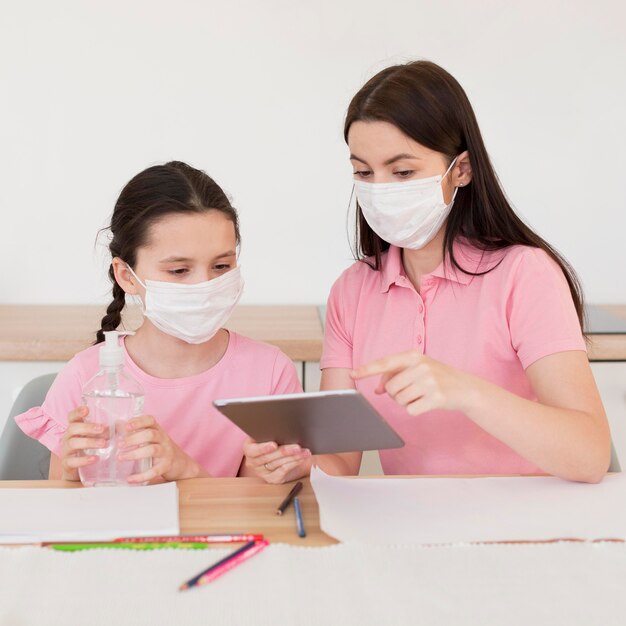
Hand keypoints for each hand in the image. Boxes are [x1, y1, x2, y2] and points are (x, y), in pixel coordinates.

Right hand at [60, 406, 107, 480]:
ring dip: (89, 442)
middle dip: (88, 427)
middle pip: (73, 428)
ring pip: (73, 443)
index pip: (72, 417)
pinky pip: (73, 461)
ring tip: (104, 444)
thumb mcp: (95, 437)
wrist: (78, 471)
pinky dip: (84, 459)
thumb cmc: (88, 449)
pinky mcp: (67, 463)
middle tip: (102, 429)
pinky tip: (95, 458)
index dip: (77, 412)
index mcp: (75, 428)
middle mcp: (68, 437)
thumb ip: (105, 431)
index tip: (87, 409)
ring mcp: (66, 450)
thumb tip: (121, 425)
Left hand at [118, 414, 196, 482]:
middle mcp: (163, 439)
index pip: (150, 421)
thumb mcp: (152, 438)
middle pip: (150, 435)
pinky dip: (142, 476)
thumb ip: (136, 433)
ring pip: (152, 450)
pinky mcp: (166, 466)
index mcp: (158, 430)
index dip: (138, 422)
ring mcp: (166, 452)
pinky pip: (154, 471)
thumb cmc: (160, 448)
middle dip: (133, 439)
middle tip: (119, 445)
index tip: (126, 426)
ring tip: (120, 457)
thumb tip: (114, 427)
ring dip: (135, 453)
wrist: (180, 463)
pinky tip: (131, 478)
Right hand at [242, 438, 310, 483]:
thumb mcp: (266, 435)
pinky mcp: (272, 478)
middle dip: (284, 451)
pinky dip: (294, 463)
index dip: (263, 448)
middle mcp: (253, 462)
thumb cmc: (271, 440)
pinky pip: (284, 470)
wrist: (276, 454)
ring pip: (278, 464)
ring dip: (293, 457)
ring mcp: (262, 472)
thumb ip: (270, 433)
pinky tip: (301, 458)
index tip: (274, 444)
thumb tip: (282, 428)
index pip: (253, 450)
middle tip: (297, 447)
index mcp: (249, 448)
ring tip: (304, 452)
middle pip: (269, 458)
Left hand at [351, 350, 473, 415]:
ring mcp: (430, 382)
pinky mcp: (437, 398)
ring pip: (400, 400)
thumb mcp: (416, 369)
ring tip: (421, 395)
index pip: (385, 362)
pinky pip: (411, 410)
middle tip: (410, 391)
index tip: (352, 374)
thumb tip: (378, 389)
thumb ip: (395, 375)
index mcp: (413, 355)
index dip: (367, 369)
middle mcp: (421, 366)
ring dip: (406, 402)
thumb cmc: (436, 377)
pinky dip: (416, 409)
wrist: (465, 388)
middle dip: (396, 394)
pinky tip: (427, 403)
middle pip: (391, 388)